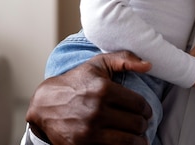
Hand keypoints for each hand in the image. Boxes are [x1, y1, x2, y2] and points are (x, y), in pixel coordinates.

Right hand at [26, 51, 152, 144]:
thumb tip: (149, 65)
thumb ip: (125, 59)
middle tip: (139, 124)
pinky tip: (122, 142)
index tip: (145, 112)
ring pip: (129, 142)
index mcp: (103, 89)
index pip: (140, 105)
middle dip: (142, 124)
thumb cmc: (76, 82)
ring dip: (137, 140)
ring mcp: (88, 130)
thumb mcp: (98, 64)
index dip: (146, 110)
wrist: (45, 104)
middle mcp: (96, 110)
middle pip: (136, 124)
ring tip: (137, 137)